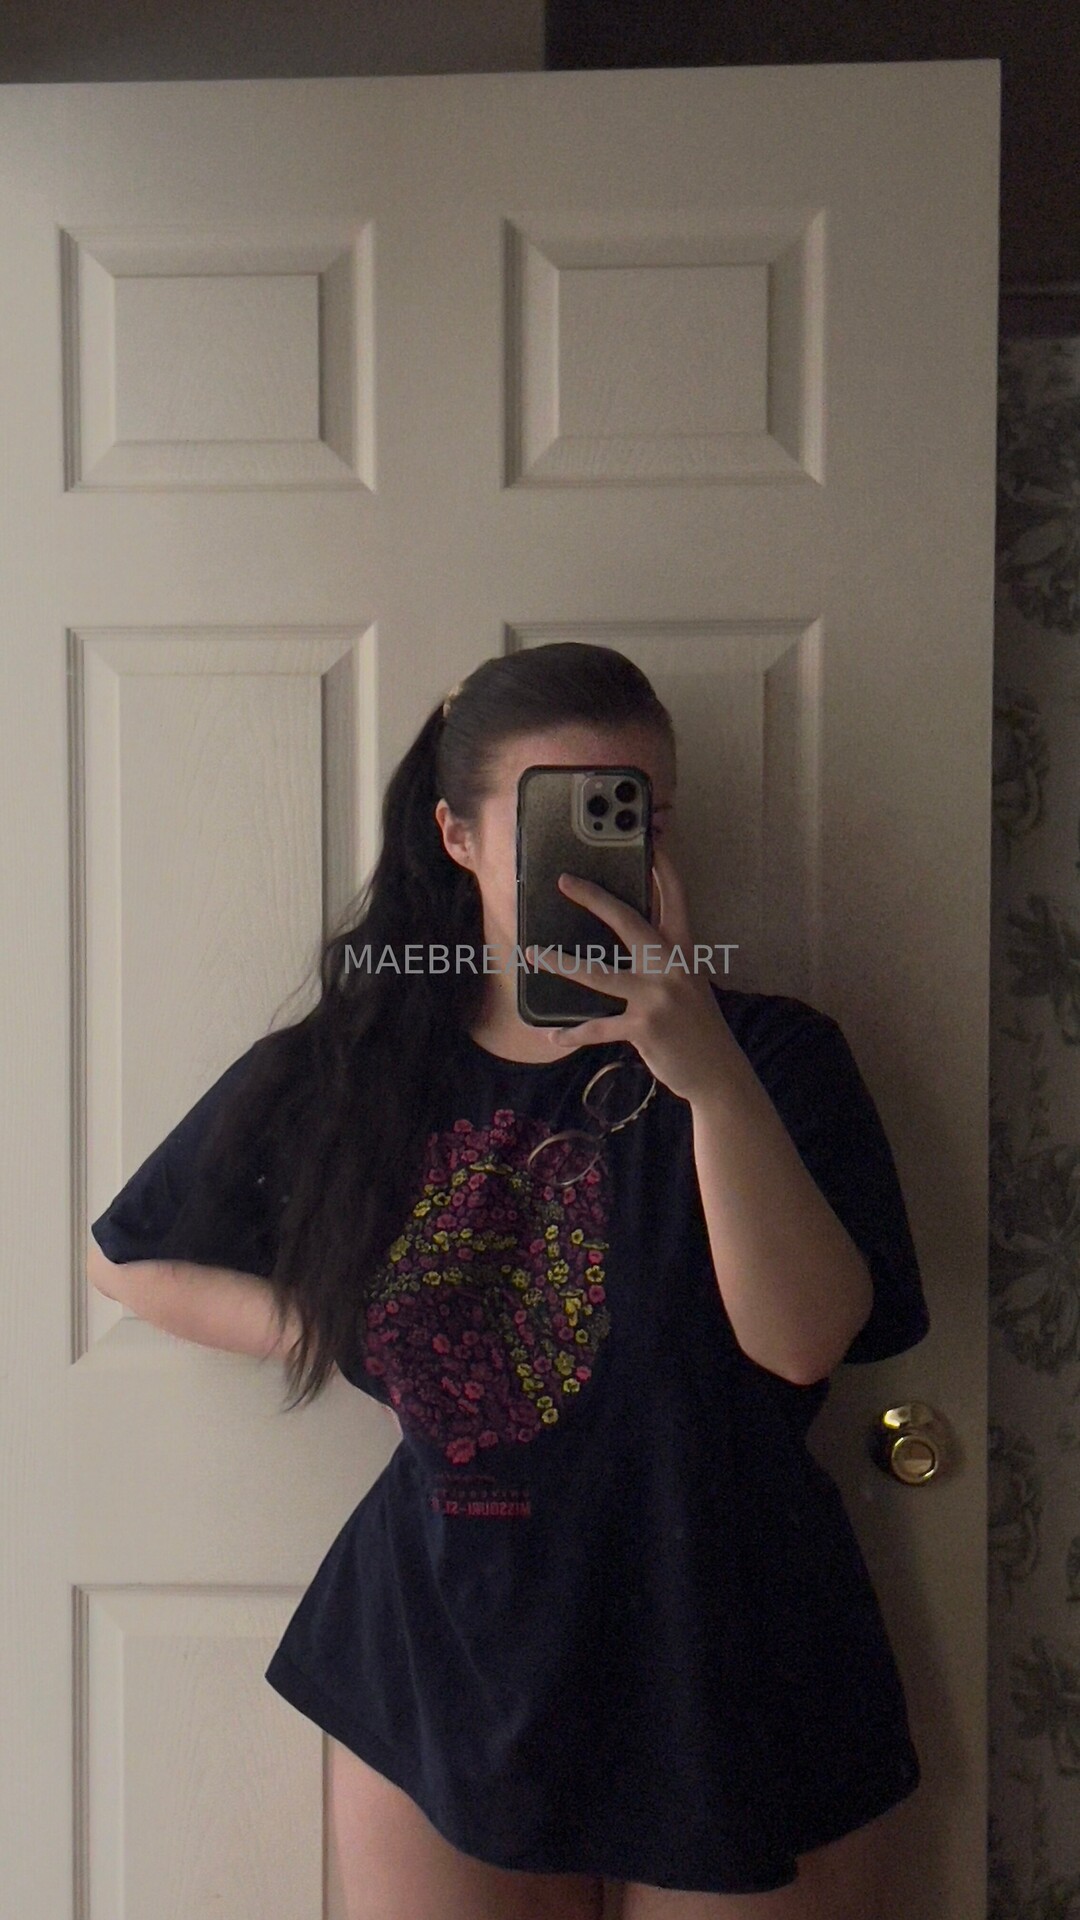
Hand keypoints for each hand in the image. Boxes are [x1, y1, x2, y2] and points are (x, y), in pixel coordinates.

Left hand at [533, 843, 739, 1104]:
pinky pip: (598, 1027)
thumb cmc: (698, 1027)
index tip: (651, 842)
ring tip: (534, 955)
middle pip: (628, 922)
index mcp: (684, 951)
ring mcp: (657, 997)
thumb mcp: (689, 984)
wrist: (718, 1072)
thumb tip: (632, 941)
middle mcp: (671, 967)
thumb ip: (664, 961)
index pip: (675, 899)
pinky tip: (553, 1036)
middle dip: (594, 899)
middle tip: (565, 881)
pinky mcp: (644, 1027)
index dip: (663, 869)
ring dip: (562, 964)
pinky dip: (573, 1034)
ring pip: (599, 974)